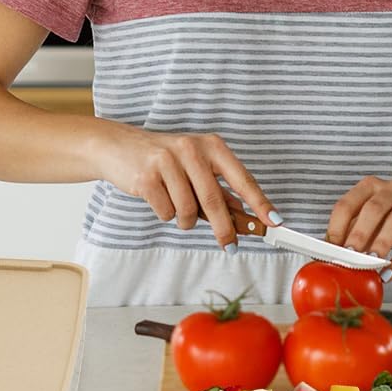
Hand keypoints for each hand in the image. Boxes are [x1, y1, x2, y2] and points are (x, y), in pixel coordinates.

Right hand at [101, 124, 277, 249]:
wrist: (118, 147)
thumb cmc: (163, 158)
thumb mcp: (196, 164)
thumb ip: (219, 187)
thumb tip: (244, 214)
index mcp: (212, 146)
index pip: (242, 178)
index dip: (259, 202)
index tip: (273, 220)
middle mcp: (192, 149)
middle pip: (215, 200)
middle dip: (225, 228)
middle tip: (231, 244)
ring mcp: (168, 161)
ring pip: (188, 210)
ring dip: (186, 220)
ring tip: (178, 208)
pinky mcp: (147, 176)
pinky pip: (166, 212)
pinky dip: (165, 214)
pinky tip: (159, 199)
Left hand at [326, 177, 391, 281]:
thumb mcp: (372, 217)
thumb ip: (352, 230)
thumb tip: (330, 254)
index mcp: (371, 186)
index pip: (348, 204)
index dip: (337, 227)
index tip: (332, 249)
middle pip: (373, 209)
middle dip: (359, 234)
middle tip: (350, 256)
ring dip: (382, 243)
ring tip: (372, 263)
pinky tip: (390, 273)